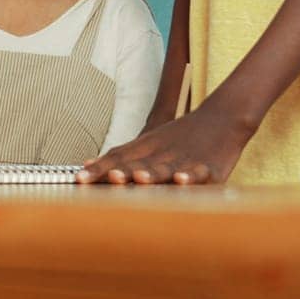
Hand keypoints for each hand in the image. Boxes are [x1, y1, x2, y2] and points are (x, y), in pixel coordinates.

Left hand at [76, 104, 252, 184]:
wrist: (222, 118)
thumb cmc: (181, 137)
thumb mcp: (148, 144)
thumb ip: (120, 157)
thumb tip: (86, 165)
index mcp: (145, 149)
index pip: (116, 158)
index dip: (97, 169)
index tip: (77, 179)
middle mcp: (160, 154)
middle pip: (135, 164)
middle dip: (115, 172)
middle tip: (95, 179)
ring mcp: (183, 160)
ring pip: (164, 168)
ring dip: (149, 173)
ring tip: (136, 178)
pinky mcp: (208, 168)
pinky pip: (198, 173)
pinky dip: (189, 176)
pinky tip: (181, 180)